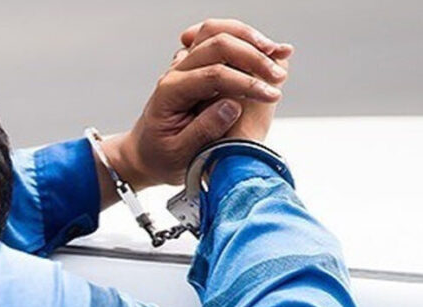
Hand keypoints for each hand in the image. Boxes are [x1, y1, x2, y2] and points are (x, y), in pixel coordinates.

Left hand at [99, 18, 290, 202]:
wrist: (144, 154)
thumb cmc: (161, 158)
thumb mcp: (179, 154)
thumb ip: (203, 130)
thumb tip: (232, 107)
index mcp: (171, 91)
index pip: (213, 74)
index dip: (246, 82)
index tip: (271, 96)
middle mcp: (176, 72)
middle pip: (217, 44)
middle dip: (253, 57)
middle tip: (278, 77)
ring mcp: (184, 65)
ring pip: (217, 33)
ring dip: (250, 40)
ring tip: (278, 52)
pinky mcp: (195, 67)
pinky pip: (217, 40)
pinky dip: (243, 40)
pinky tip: (265, 48)